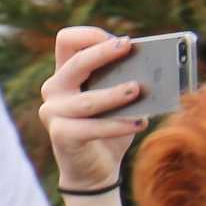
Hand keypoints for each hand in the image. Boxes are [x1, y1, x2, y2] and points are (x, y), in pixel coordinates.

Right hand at [40, 28, 147, 195]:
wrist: (95, 170)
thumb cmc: (110, 128)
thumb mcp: (117, 100)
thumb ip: (125, 80)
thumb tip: (152, 67)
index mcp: (66, 74)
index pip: (67, 41)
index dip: (91, 35)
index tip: (121, 41)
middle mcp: (54, 89)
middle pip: (75, 62)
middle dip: (103, 52)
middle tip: (129, 47)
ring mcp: (53, 112)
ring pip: (87, 100)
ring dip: (114, 94)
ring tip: (138, 89)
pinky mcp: (61, 135)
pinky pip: (92, 127)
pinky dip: (117, 125)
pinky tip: (139, 124)